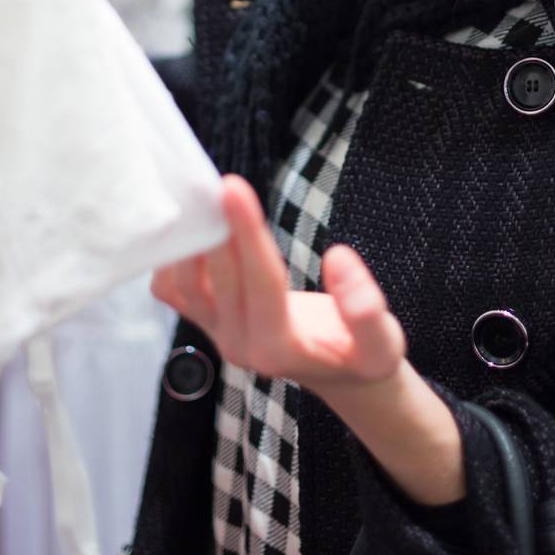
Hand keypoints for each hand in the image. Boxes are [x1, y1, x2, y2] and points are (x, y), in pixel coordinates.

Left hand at [150, 174, 406, 393]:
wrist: (337, 376)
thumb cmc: (360, 355)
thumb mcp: (383, 345)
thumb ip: (366, 309)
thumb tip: (338, 257)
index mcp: (280, 349)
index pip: (260, 282)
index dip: (247, 234)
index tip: (234, 187)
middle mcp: (238, 344)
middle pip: (215, 279)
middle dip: (214, 226)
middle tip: (210, 177)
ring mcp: (216, 334)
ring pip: (182, 285)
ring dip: (189, 237)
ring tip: (197, 190)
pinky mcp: (206, 321)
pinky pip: (172, 289)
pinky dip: (171, 254)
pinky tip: (187, 220)